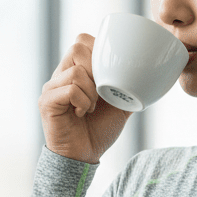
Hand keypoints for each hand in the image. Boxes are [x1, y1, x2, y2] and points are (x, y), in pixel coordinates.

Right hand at [38, 34, 132, 164]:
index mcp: (76, 71)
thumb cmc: (98, 131)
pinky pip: (70, 89)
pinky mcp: (47, 101)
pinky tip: (83, 113)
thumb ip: (129, 88)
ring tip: (91, 107)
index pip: (83, 41)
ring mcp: (52, 87)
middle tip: (101, 92)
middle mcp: (61, 74)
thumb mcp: (120, 106)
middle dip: (98, 69)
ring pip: (77, 70)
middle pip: (78, 47)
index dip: (99, 52)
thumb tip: (149, 77)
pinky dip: (83, 101)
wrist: (84, 156)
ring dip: (92, 91)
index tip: (109, 76)